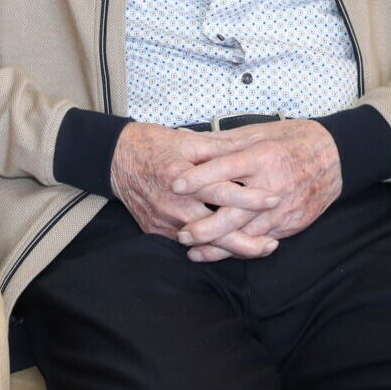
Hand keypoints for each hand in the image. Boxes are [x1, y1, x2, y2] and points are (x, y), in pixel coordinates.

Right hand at [110, 122, 277, 258]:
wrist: (116, 160)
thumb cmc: (154, 146)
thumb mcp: (189, 140)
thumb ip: (225, 145)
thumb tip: (257, 140)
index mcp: (182, 177)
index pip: (222, 192)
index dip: (250, 199)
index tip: (274, 199)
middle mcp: (173, 204)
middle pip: (215, 231)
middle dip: (246, 243)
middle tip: (272, 245)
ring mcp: (163, 222)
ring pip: (203, 244)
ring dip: (230, 249)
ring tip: (257, 249)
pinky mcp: (157, 231)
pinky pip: (188, 244)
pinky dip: (209, 247)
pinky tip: (229, 248)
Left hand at [170, 120, 340, 261]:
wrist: (335, 157)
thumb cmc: (291, 141)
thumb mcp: (258, 133)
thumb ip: (221, 142)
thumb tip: (184, 138)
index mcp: (262, 156)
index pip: (225, 168)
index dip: (199, 177)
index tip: (175, 185)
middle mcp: (272, 184)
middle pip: (234, 211)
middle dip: (205, 227)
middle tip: (181, 234)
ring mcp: (282, 207)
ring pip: (246, 233)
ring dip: (219, 246)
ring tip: (193, 251)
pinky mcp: (290, 223)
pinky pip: (261, 241)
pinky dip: (240, 249)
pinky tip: (221, 253)